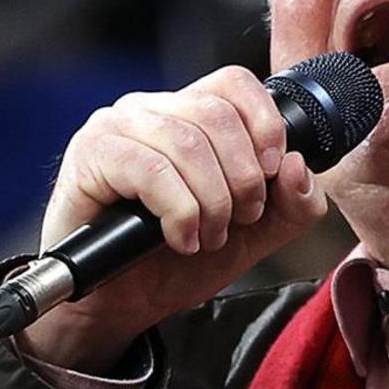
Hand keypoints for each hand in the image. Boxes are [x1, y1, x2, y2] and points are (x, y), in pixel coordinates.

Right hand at [19, 68, 334, 372]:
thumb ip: (292, 204)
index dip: (265, 124)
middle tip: (236, 221)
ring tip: (205, 237)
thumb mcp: (253, 235)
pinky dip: (178, 211)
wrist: (121, 304)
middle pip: (218, 115)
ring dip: (211, 202)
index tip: (271, 173)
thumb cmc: (176, 261)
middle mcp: (152, 110)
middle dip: (242, 178)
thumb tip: (297, 166)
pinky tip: (178, 239)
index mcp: (189, 114)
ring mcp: (117, 127)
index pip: (235, 84)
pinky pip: (150, 169)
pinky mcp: (92, 154)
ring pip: (187, 142)